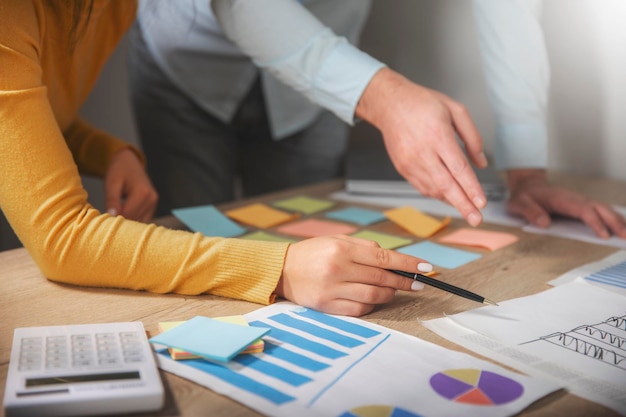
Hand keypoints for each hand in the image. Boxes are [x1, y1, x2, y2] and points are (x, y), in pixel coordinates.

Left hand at [104, 148, 157, 221]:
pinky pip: (143, 218)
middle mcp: (151, 199)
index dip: (115, 219)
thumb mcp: (112, 183)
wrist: (129, 161)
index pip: (128, 214)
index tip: (104, 219)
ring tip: (116, 214)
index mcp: (142, 192)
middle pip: (134, 219)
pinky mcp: (153, 205)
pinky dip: (133, 219)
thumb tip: (112, 216)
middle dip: (121, 221)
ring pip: (139, 221)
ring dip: (127, 221)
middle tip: (108, 217)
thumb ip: (112, 200)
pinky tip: (124, 213)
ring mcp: (154, 203)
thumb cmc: (119, 170)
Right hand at [275, 235, 431, 315]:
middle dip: (404, 282)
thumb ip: (364, 248)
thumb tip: (393, 260)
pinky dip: (371, 306)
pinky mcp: (326, 305)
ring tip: (394, 292)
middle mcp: (338, 268)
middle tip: (416, 284)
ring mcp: (332, 288)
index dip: (408, 263)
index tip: (426, 268)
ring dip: (389, 295)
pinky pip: (358, 310)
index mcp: (343, 248)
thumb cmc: (313, 253)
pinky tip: (374, 301)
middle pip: (381, 278)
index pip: (384, 257)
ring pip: (373, 296)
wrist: (282, 269)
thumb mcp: (337, 241)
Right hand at [356, 68, 487, 226]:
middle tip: (476, 219)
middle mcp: (422, 152)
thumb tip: (481, 163)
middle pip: (446, 185)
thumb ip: (472, 136)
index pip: (459, 169)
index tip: (482, 202)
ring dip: (451, 201)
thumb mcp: (455, 109)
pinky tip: (449, 197)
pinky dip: (437, 195)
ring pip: (433, 189)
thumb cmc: (422, 104)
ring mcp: (410, 162)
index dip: (471, 188)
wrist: (390, 105)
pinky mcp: (402, 168)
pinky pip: (422, 187)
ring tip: (467, 209)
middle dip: (463, 205)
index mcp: (438, 135)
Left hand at [506, 169, 625, 238]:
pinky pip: (599, 211)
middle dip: (614, 221)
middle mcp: (574, 199)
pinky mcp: (580, 205)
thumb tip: (544, 223)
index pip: (583, 210)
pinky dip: (612, 218)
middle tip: (625, 237)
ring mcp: (579, 201)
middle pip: (599, 208)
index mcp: (561, 199)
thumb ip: (530, 212)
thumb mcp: (519, 204)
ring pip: (603, 209)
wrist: (527, 186)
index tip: (604, 236)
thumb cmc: (523, 197)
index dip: (594, 223)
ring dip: (617, 220)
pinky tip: (620, 227)